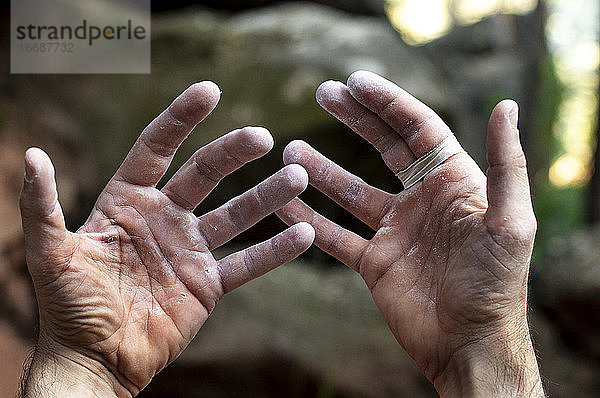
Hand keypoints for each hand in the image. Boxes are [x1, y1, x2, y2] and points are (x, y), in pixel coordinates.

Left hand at [19, 82, 314, 396]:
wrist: (95, 359)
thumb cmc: (68, 307)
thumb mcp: (51, 253)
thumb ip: (42, 205)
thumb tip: (30, 155)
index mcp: (128, 201)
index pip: (157, 148)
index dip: (181, 118)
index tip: (210, 91)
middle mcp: (164, 218)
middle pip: (205, 174)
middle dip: (233, 153)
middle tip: (263, 138)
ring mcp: (190, 249)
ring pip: (235, 214)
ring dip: (267, 196)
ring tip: (297, 178)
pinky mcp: (209, 283)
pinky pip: (247, 263)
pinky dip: (275, 251)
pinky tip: (305, 234)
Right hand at [277, 71, 542, 396]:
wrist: (470, 345)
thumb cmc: (497, 286)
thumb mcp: (510, 222)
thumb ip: (506, 164)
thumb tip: (505, 105)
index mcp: (454, 183)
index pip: (417, 129)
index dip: (388, 103)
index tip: (355, 81)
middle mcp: (422, 200)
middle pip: (383, 147)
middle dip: (355, 118)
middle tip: (323, 92)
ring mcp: (395, 230)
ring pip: (351, 191)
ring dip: (322, 169)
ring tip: (291, 150)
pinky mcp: (374, 261)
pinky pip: (337, 236)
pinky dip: (311, 221)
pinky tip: (286, 206)